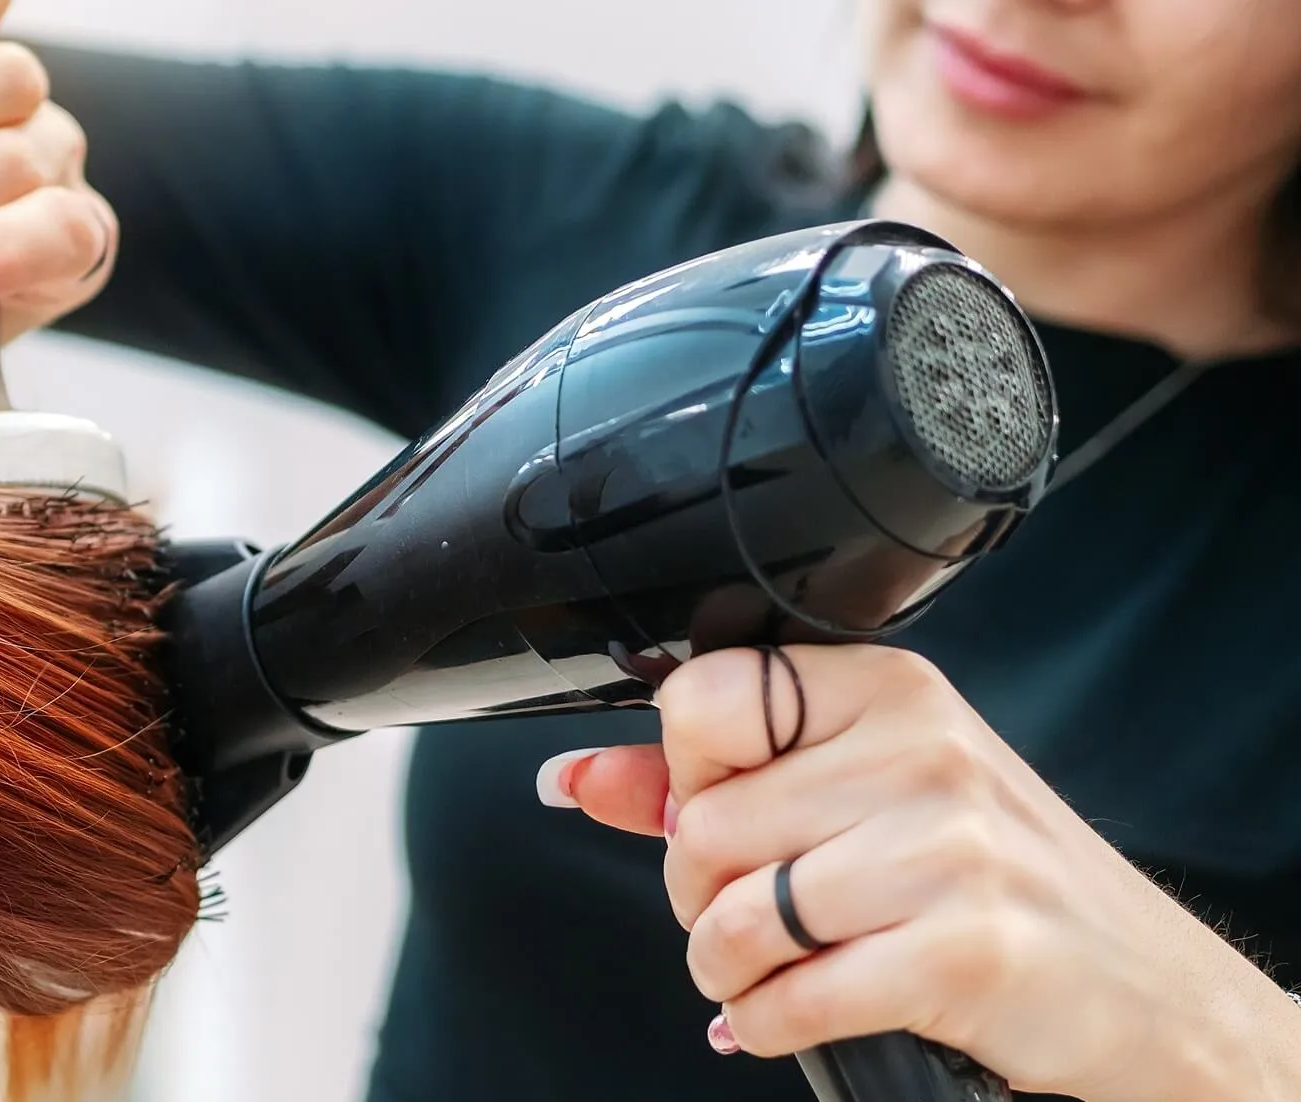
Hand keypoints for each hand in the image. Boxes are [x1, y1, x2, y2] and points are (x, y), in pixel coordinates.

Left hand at [538, 644, 1294, 1101]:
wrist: (1140, 986)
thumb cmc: (990, 881)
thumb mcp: (861, 796)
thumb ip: (711, 780)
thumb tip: (578, 779)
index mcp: (888, 691)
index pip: (706, 697)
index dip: (684, 773)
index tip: (715, 809)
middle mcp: (920, 752)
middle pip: (704, 823)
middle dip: (697, 892)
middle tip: (747, 912)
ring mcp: (948, 850)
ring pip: (733, 915)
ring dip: (724, 968)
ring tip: (765, 968)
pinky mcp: (964, 949)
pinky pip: (789, 997)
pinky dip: (762, 1024)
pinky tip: (785, 1013)